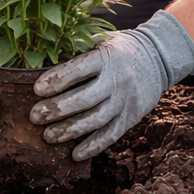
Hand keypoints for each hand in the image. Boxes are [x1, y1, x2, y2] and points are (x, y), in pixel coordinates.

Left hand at [29, 11, 193, 160]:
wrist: (159, 58)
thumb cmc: (119, 49)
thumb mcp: (102, 39)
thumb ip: (79, 47)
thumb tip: (44, 53)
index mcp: (106, 58)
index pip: (78, 70)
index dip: (57, 80)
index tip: (37, 89)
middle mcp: (117, 80)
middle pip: (85, 99)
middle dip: (57, 110)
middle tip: (35, 116)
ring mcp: (126, 100)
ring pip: (96, 120)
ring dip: (70, 131)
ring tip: (48, 136)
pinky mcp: (131, 117)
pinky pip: (111, 135)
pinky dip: (93, 146)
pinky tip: (75, 154)